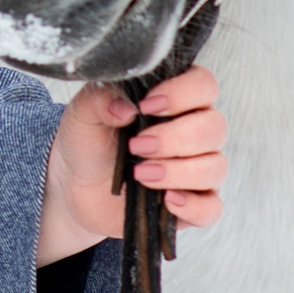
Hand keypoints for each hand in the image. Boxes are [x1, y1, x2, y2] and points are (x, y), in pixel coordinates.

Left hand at [36, 67, 227, 263]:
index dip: (182, 93)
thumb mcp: (83, 113)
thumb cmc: (90, 141)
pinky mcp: (193, 204)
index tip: (146, 106)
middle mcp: (195, 131)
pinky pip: (211, 208)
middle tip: (137, 146)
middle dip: (175, 138)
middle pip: (214, 127)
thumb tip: (126, 107)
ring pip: (215, 167)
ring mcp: (197, 169)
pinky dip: (193, 206)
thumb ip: (100, 99)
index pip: (204, 84)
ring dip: (178, 171)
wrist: (78, 185)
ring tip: (141, 173)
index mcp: (176, 99)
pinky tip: (167, 200)